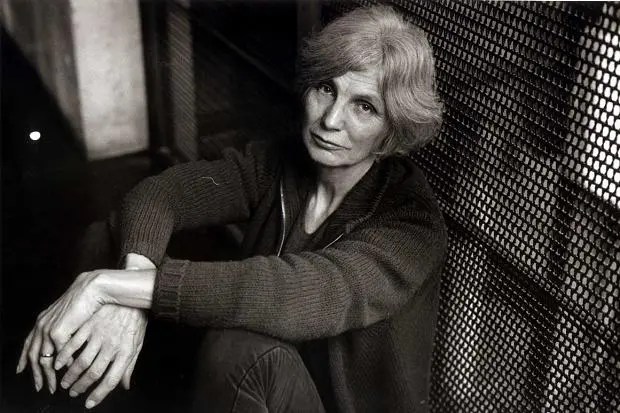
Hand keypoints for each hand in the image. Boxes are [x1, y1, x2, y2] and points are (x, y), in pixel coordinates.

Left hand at [16, 271, 106, 393]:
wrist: (94, 289)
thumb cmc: (87, 300)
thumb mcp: (70, 316)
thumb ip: (64, 329)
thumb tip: (65, 343)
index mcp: (43, 320)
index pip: (29, 343)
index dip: (24, 358)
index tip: (22, 370)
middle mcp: (42, 325)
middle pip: (33, 355)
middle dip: (36, 374)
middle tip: (40, 386)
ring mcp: (48, 329)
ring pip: (43, 359)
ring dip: (48, 375)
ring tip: (54, 386)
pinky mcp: (58, 332)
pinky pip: (58, 354)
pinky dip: (61, 367)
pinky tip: (67, 373)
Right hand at [54, 304, 147, 408]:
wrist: (130, 297)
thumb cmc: (135, 322)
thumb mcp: (137, 344)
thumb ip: (129, 366)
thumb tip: (125, 386)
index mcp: (125, 352)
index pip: (112, 380)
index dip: (99, 395)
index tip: (89, 403)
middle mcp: (112, 345)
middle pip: (93, 373)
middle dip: (80, 386)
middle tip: (72, 392)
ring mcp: (99, 335)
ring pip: (81, 361)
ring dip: (70, 375)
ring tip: (64, 382)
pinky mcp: (89, 325)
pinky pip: (73, 344)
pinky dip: (64, 356)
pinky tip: (59, 363)